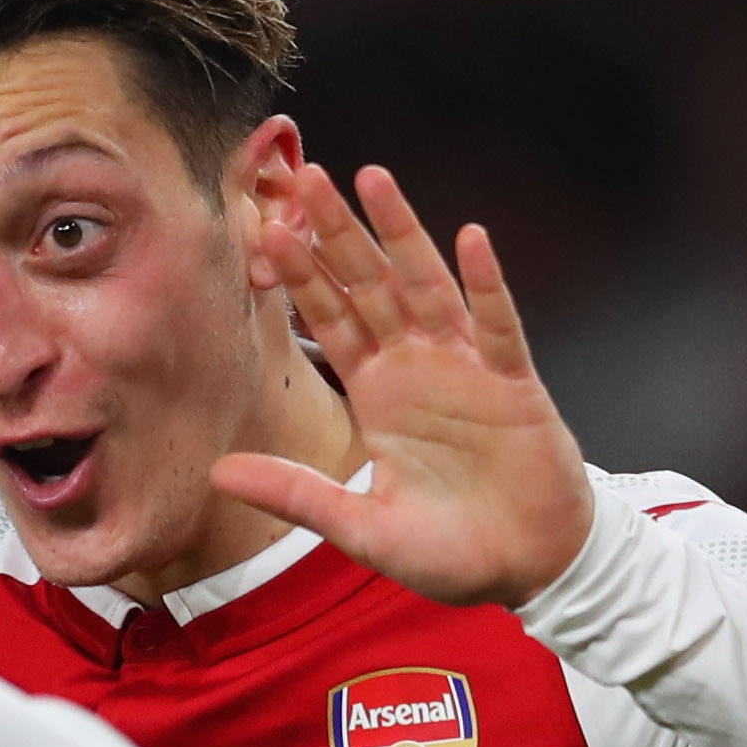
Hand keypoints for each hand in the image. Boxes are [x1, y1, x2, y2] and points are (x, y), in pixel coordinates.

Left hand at [208, 164, 594, 607]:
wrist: (528, 570)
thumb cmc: (447, 550)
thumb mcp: (358, 528)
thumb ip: (295, 493)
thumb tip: (217, 473)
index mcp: (375, 394)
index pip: (329, 320)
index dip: (300, 277)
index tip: (265, 231)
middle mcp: (416, 367)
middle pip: (368, 285)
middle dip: (337, 232)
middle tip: (303, 175)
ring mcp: (466, 369)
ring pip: (427, 287)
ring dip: (402, 234)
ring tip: (374, 179)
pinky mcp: (514, 386)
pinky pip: (499, 326)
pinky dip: (486, 285)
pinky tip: (470, 240)